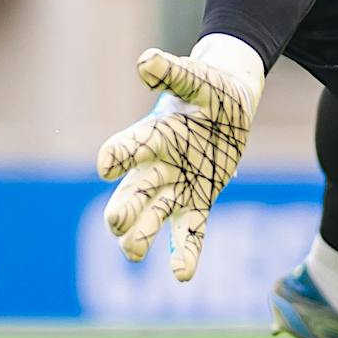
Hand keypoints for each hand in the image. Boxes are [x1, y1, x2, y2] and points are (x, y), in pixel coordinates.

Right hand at [95, 38, 262, 279]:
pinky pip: (190, 231)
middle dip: (125, 206)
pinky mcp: (198, 201)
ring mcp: (177, 186)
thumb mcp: (196, 77)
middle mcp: (157, 166)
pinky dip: (185, 252)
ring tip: (133, 252)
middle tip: (116, 221)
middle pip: (135, 190)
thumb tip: (145, 62)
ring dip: (143, 235)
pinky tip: (182, 276)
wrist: (231, 103)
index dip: (118, 154)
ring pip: (155, 216)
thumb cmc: (209, 87)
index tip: (106, 164)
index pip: (128, 147)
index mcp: (152, 134)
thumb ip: (173, 72)